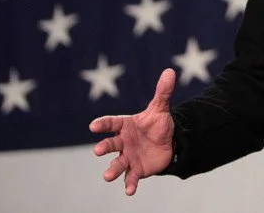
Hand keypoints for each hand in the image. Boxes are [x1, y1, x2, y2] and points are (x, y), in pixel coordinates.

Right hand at [89, 67, 176, 195]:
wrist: (168, 142)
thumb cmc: (158, 124)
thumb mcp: (161, 108)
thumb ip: (163, 92)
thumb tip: (170, 71)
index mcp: (125, 125)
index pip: (112, 123)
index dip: (103, 124)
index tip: (93, 126)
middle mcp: (123, 142)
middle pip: (111, 144)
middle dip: (104, 147)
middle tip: (98, 151)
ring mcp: (128, 156)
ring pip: (118, 164)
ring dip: (112, 170)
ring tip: (107, 176)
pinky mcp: (137, 169)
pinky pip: (131, 177)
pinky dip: (129, 184)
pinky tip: (129, 191)